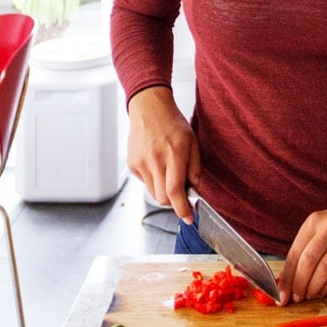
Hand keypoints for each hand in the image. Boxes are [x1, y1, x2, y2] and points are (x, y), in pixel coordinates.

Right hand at [126, 86, 200, 221]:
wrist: (149, 108)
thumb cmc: (173, 123)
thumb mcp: (192, 142)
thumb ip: (195, 168)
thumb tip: (195, 190)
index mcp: (174, 154)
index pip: (175, 191)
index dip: (182, 209)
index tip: (189, 218)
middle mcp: (155, 160)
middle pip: (163, 199)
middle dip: (173, 201)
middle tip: (180, 190)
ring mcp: (141, 163)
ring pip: (153, 193)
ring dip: (163, 190)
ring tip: (167, 171)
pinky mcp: (132, 164)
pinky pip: (145, 183)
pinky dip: (153, 180)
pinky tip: (156, 163)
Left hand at [278, 202, 326, 304]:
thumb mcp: (318, 231)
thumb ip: (302, 252)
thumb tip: (284, 282)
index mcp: (314, 221)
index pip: (295, 252)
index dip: (286, 276)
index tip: (281, 294)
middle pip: (308, 262)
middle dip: (299, 284)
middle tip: (295, 298)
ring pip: (323, 270)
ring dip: (313, 288)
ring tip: (307, 295)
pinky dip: (326, 287)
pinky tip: (320, 292)